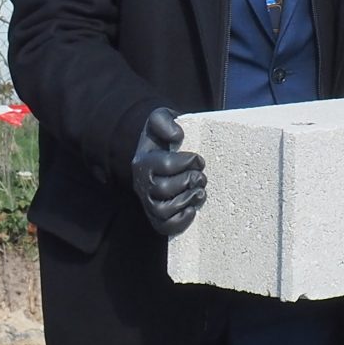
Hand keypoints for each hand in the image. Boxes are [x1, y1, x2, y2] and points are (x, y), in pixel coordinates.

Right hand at [131, 108, 206, 236]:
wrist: (159, 151)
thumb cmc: (163, 137)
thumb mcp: (160, 118)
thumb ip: (164, 121)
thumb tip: (177, 136)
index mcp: (143, 161)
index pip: (164, 165)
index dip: (187, 162)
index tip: (199, 159)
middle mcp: (142, 183)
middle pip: (163, 189)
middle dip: (189, 181)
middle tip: (201, 176)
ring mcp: (148, 201)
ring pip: (162, 210)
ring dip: (186, 201)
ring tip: (199, 192)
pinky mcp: (157, 215)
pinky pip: (164, 226)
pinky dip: (180, 222)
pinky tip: (192, 209)